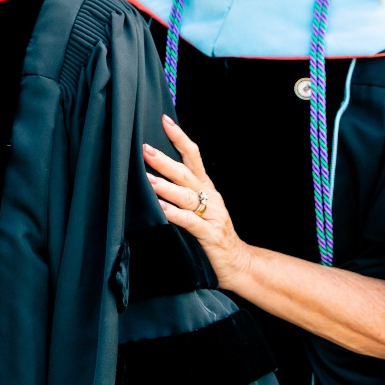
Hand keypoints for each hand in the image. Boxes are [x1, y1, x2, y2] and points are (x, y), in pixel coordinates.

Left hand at [144, 114, 250, 288]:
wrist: (240, 263)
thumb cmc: (214, 233)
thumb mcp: (200, 207)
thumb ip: (183, 191)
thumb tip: (155, 172)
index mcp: (206, 187)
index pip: (193, 156)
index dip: (180, 138)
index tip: (165, 120)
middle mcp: (210, 197)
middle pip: (186, 174)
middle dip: (165, 160)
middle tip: (145, 149)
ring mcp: (211, 215)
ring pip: (187, 196)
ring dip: (166, 186)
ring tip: (147, 178)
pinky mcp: (209, 235)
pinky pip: (189, 221)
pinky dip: (174, 213)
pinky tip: (160, 208)